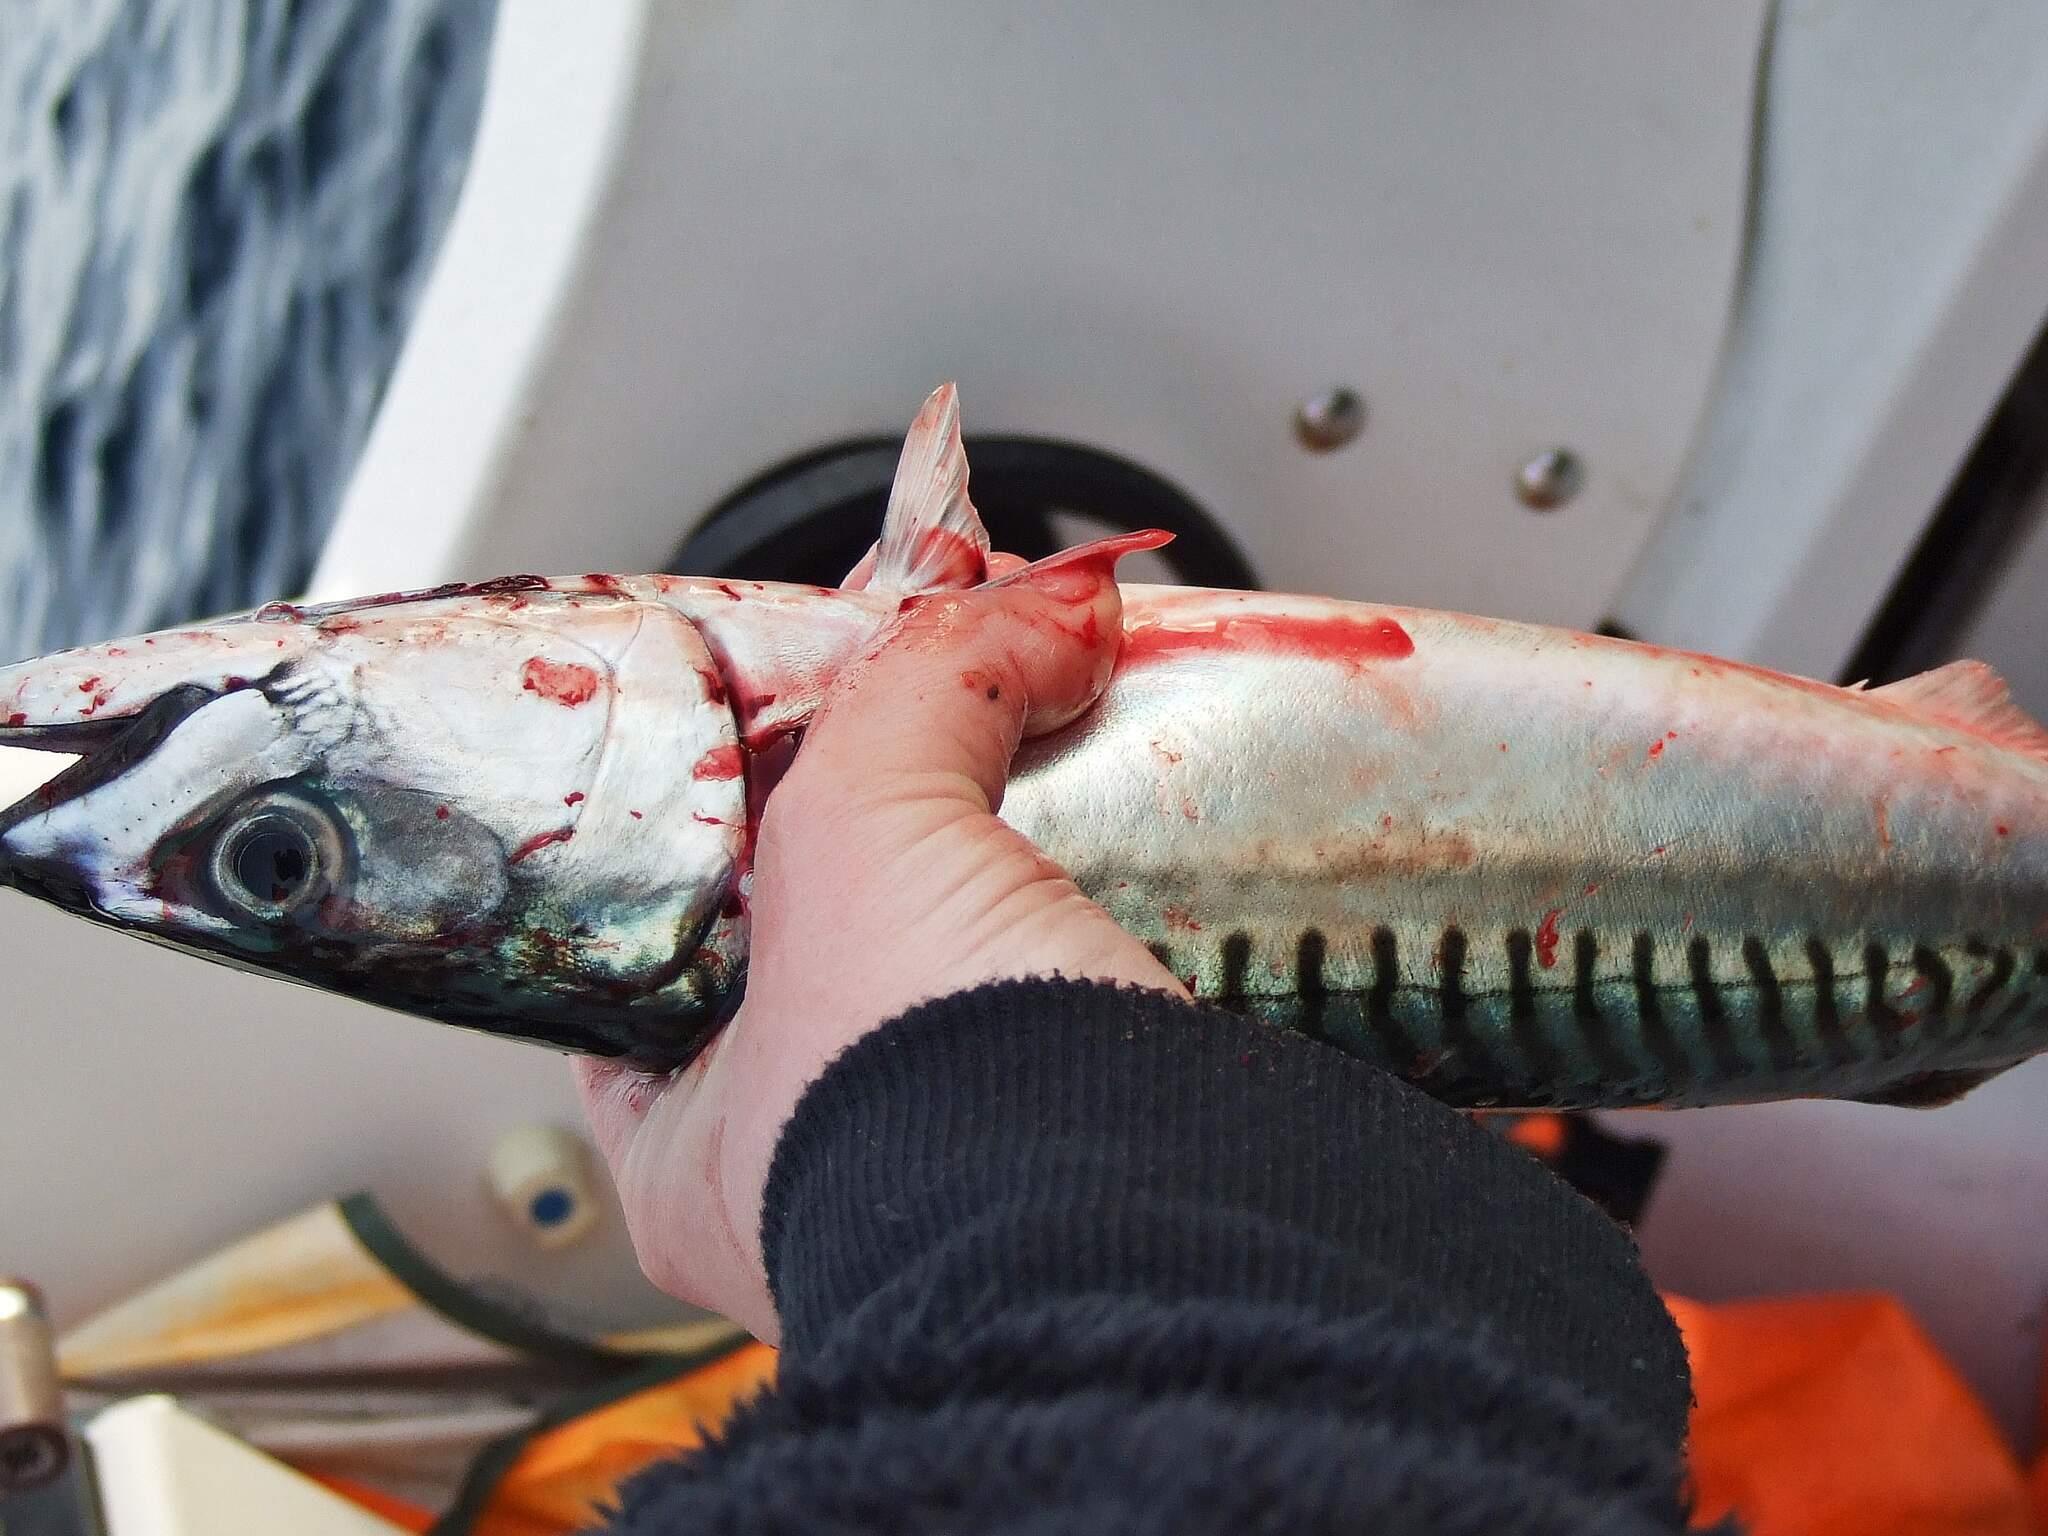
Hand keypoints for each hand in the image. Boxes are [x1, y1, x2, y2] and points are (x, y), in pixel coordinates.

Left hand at [576, 551, 1183, 1339]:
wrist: (1144, 1248)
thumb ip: (918, 688)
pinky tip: (1162, 853)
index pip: (656, 960)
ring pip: (981, 974)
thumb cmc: (929, 1111)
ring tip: (1061, 763)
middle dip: (896, 833)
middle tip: (940, 737)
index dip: (703, 837)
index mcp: (699, 1142)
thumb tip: (1031, 607)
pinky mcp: (1104, 1147)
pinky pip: (1099, 1009)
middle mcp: (827, 1163)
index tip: (760, 748)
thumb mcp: (863, 834)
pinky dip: (1133, 930)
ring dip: (1030, 872)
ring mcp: (971, 1159)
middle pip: (840, 942)